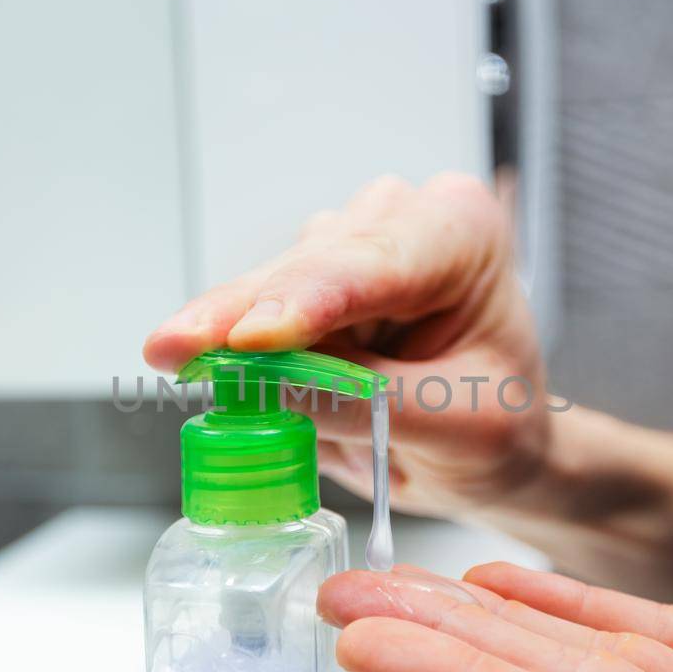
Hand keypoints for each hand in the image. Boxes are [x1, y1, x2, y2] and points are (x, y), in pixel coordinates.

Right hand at [144, 173, 553, 515]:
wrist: (495, 452)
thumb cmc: (500, 432)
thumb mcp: (459, 429)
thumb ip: (370, 404)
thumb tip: (270, 386)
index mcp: (462, 232)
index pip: (376, 263)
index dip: (306, 298)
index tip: (248, 338)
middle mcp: (401, 218)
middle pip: (306, 267)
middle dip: (238, 315)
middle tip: (172, 351)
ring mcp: (349, 245)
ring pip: (269, 285)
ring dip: (232, 335)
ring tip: (199, 374)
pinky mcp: (307, 282)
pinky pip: (252, 311)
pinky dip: (230, 349)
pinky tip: (209, 370)